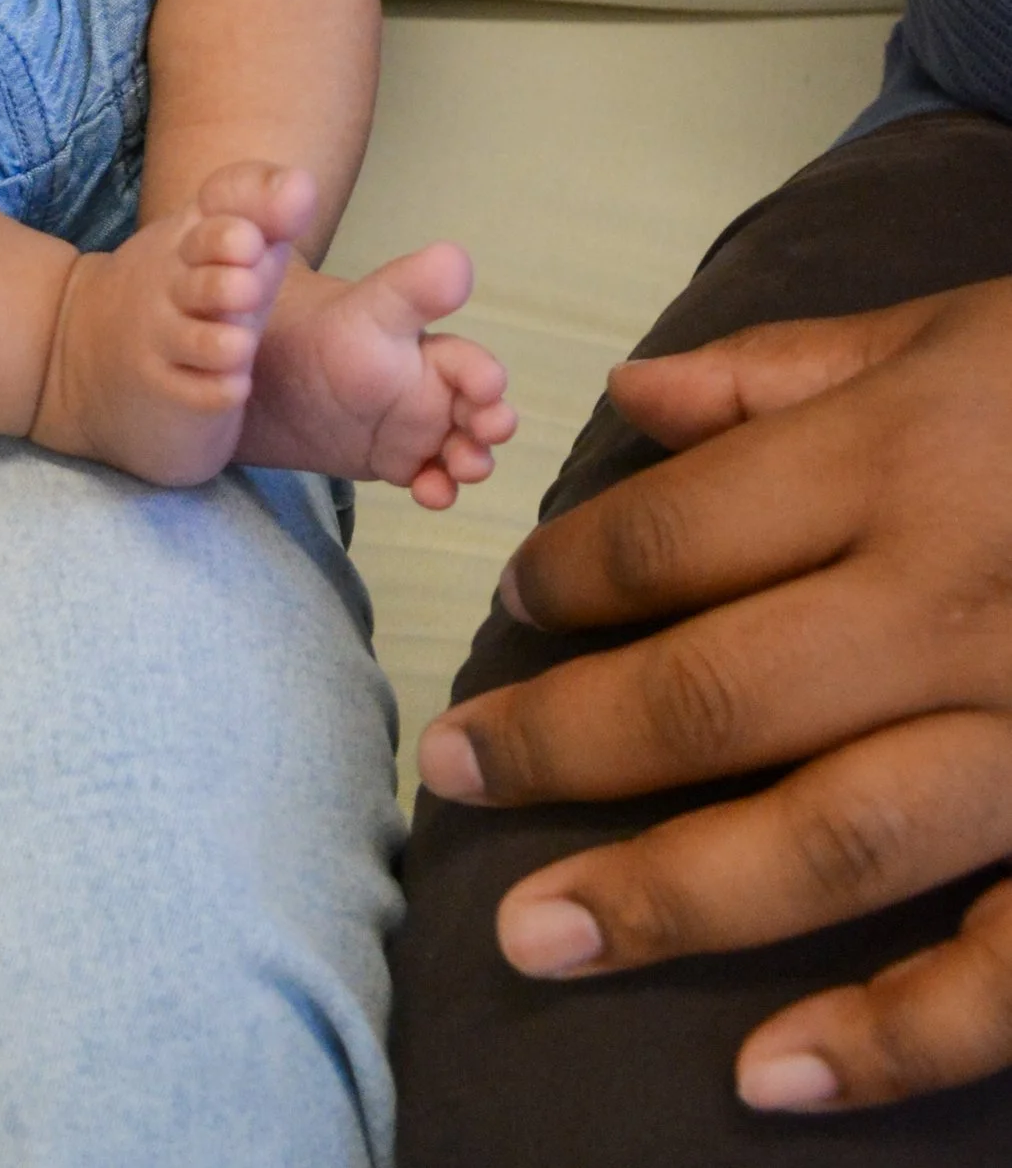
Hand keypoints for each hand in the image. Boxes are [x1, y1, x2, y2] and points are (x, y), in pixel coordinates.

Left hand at [239, 240, 514, 509]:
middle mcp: (435, 390)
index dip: (484, 376)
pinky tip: (430, 494)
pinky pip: (430, 482)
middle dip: (492, 425)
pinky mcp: (400, 463)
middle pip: (480, 412)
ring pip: (463, 451)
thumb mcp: (366, 309)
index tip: (488, 387)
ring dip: (472, 461)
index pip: (470, 363)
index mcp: (430, 350)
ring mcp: (419, 430)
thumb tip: (456, 257)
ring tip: (462, 469)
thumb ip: (409, 288)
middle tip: (487, 434)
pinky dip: (438, 490)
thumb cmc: (322, 331)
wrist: (271, 372)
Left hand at [414, 278, 1011, 1115]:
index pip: (681, 536)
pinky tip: (769, 1074)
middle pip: (716, 693)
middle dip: (563, 744)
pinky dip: (888, 1035)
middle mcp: (952, 606)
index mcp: (902, 463)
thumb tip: (630, 401)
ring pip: (826, 838)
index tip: (513, 601)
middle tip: (452, 774)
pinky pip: (999, 968)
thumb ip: (783, 372)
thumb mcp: (953, 334)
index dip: (571, 573)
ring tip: (533, 936)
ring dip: (668, 896)